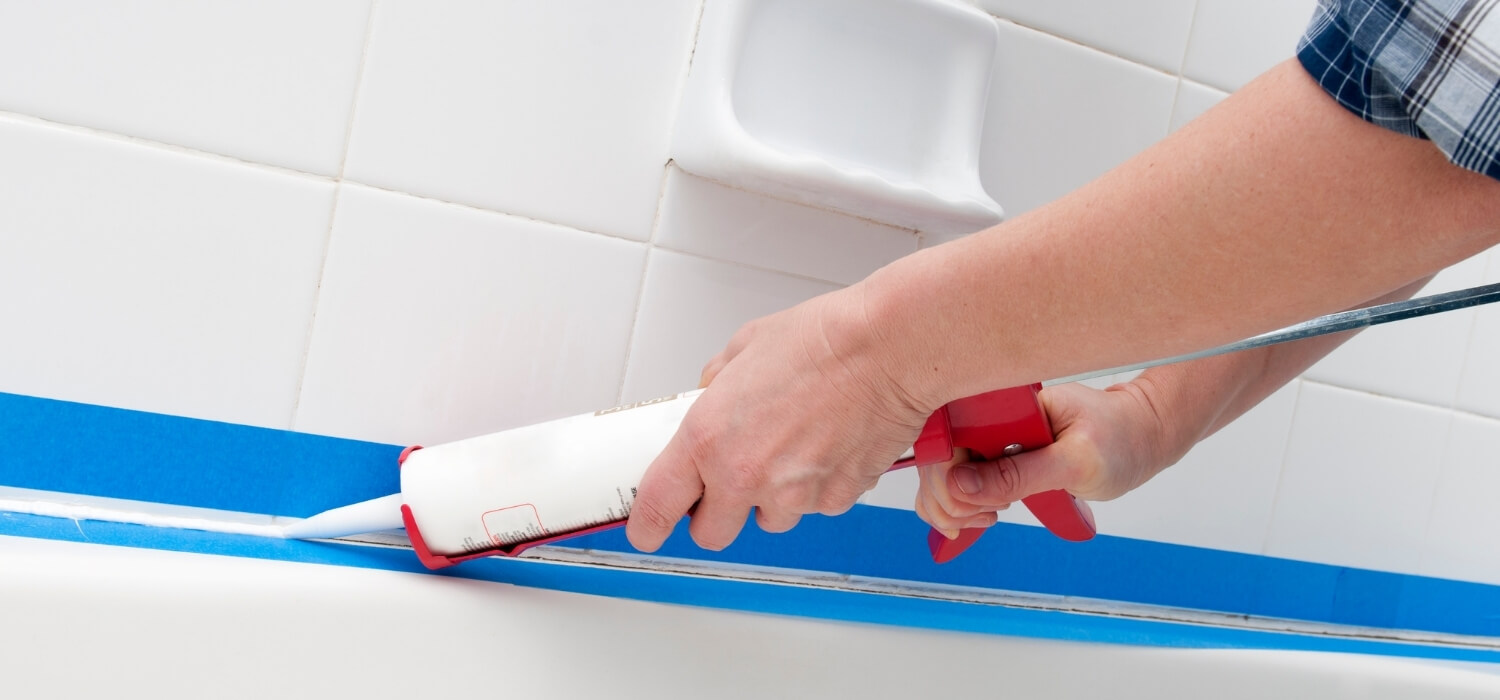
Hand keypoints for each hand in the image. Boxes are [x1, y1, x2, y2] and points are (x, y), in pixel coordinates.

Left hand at [624, 284, 931, 552]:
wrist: (888, 348)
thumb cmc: (824, 340)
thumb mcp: (744, 348)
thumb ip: (716, 383)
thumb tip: (711, 396)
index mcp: (708, 439)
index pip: (658, 506)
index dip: (647, 525)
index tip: (646, 528)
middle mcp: (745, 475)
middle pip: (711, 534)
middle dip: (715, 514)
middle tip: (728, 481)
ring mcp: (793, 495)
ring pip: (769, 520)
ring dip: (771, 497)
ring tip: (792, 447)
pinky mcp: (835, 499)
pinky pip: (815, 507)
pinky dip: (816, 486)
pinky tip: (827, 445)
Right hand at [915, 380, 1170, 537]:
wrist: (1140, 436)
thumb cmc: (1118, 438)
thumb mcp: (1075, 462)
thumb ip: (1019, 473)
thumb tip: (960, 486)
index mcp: (1004, 400)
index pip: (949, 439)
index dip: (949, 480)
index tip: (975, 510)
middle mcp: (988, 413)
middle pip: (938, 458)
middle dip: (950, 499)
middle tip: (987, 518)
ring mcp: (988, 433)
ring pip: (941, 472)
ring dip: (951, 505)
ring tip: (987, 518)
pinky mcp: (994, 451)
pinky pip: (958, 478)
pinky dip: (958, 504)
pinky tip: (978, 518)